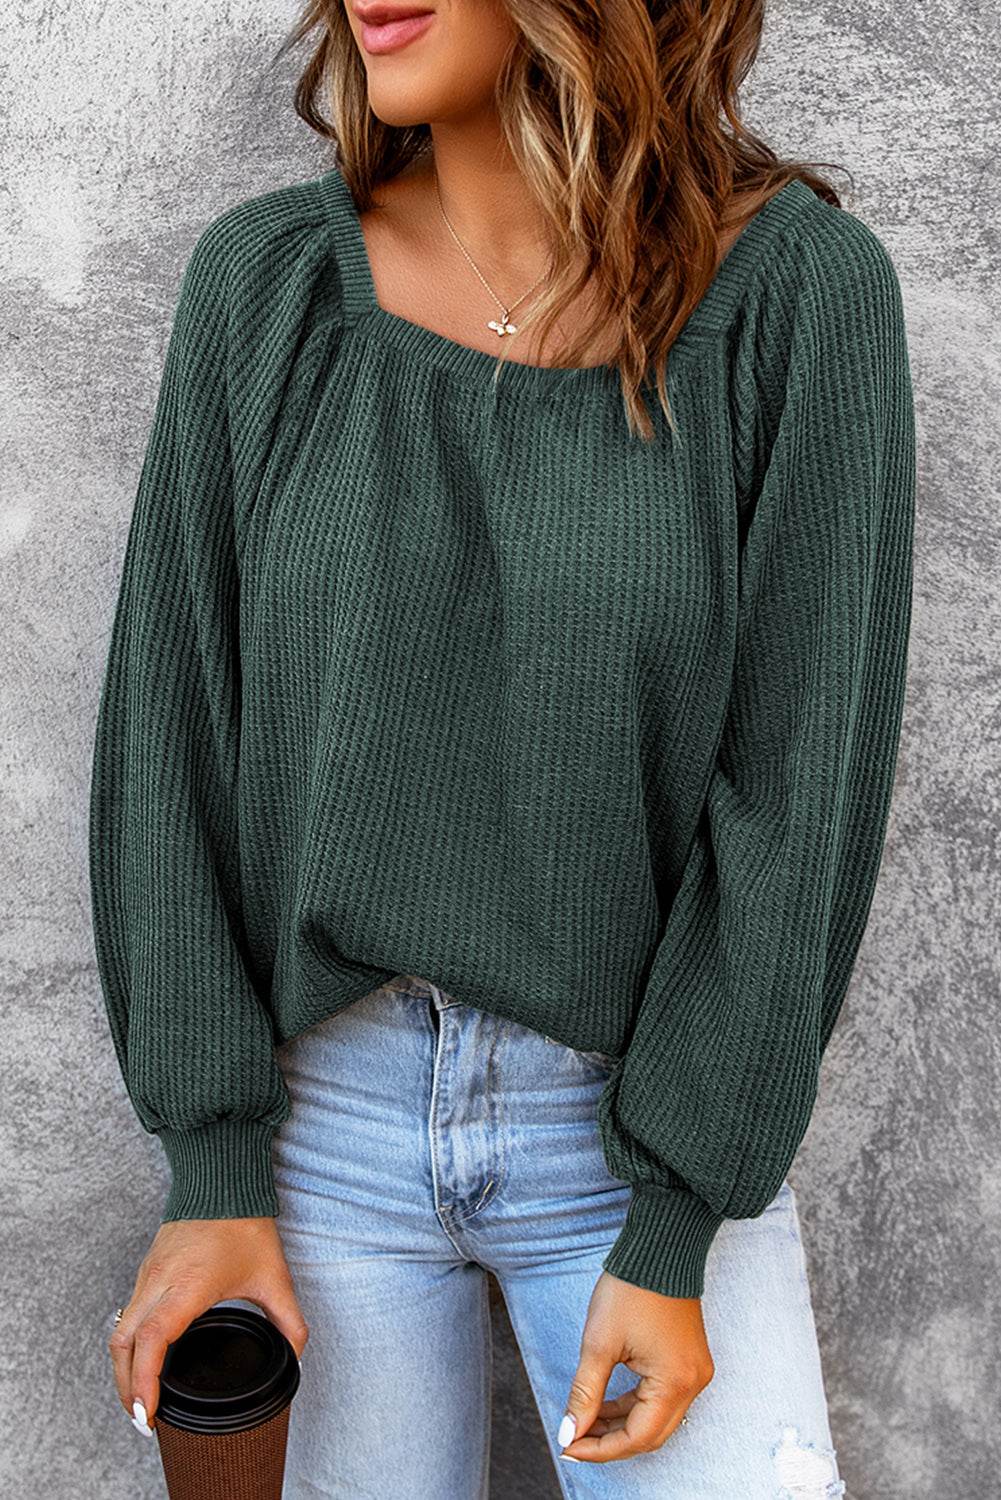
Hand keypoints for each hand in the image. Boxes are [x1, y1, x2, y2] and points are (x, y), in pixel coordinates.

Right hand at [108, 1217, 308, 1434]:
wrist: (221, 1179)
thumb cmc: (244, 1223)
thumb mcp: (273, 1276)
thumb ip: (288, 1322)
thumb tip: (296, 1359)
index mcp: (188, 1285)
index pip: (153, 1340)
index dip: (144, 1381)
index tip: (147, 1413)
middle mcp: (159, 1282)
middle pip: (124, 1345)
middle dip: (127, 1388)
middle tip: (144, 1420)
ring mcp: (148, 1275)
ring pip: (120, 1331)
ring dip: (124, 1368)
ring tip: (139, 1400)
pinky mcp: (146, 1270)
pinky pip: (126, 1315)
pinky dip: (128, 1345)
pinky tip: (143, 1361)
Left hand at [557, 1270, 713, 1462]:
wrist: (660, 1249)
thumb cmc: (630, 1289)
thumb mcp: (599, 1343)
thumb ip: (585, 1393)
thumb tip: (570, 1431)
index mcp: (674, 1382)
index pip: (636, 1437)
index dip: (600, 1449)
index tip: (569, 1445)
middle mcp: (693, 1384)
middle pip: (650, 1434)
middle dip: (610, 1441)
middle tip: (575, 1437)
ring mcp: (694, 1372)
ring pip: (656, 1418)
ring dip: (621, 1423)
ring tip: (584, 1420)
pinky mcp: (689, 1361)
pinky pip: (662, 1397)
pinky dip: (634, 1405)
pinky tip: (606, 1402)